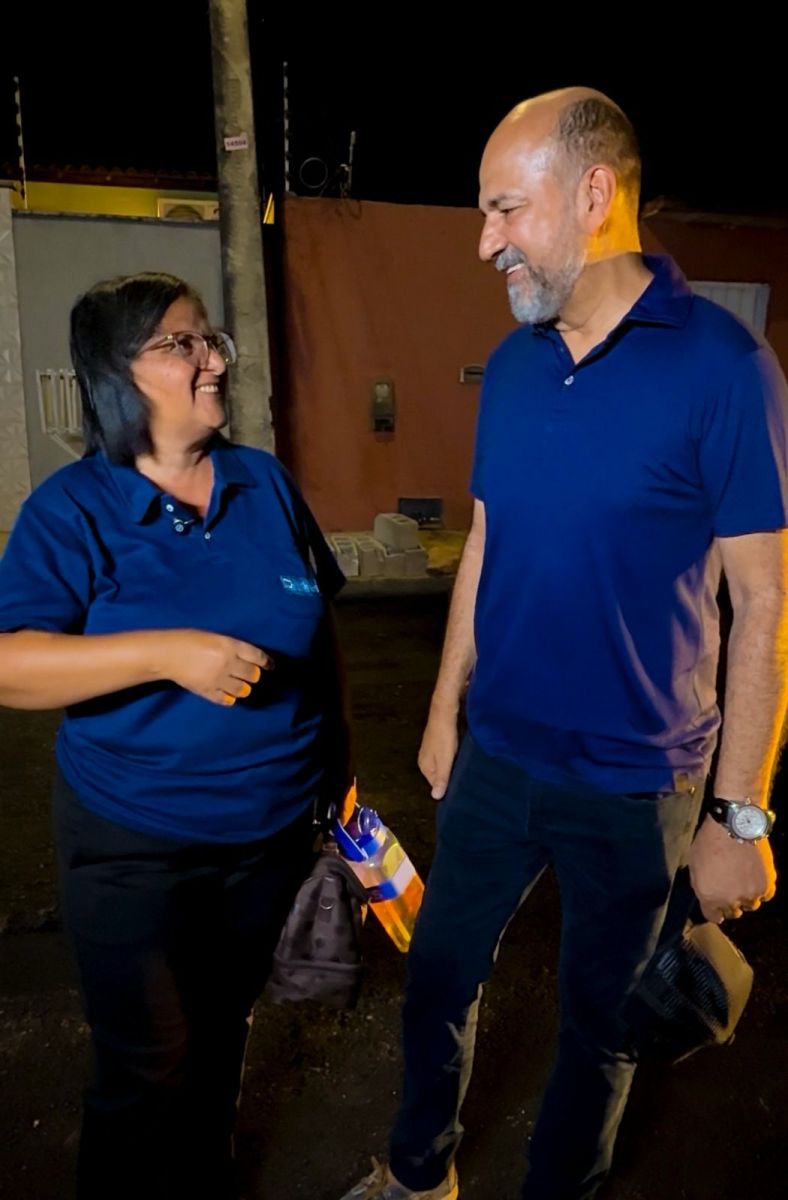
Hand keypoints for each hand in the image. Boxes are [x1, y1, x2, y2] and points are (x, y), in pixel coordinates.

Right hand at [157, 629, 272, 705]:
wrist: (166, 654)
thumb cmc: (188, 640)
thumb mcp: (214, 637)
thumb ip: (232, 647)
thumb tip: (250, 659)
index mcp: (229, 645)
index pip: (257, 656)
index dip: (266, 662)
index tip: (270, 666)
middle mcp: (227, 663)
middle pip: (253, 675)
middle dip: (253, 675)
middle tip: (249, 674)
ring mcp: (218, 679)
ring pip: (243, 690)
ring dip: (243, 688)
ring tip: (237, 684)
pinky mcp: (208, 691)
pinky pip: (227, 700)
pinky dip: (230, 698)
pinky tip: (226, 693)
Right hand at [418, 704, 458, 799]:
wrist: (444, 711)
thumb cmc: (444, 736)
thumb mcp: (444, 760)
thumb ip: (441, 778)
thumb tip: (435, 797)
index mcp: (424, 766)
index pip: (435, 784)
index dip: (448, 785)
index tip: (460, 785)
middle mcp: (425, 759)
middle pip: (439, 774)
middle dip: (450, 775)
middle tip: (465, 776)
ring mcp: (430, 750)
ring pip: (443, 765)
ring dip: (452, 765)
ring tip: (464, 766)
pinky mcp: (438, 742)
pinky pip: (445, 756)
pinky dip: (453, 757)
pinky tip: (460, 754)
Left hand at [689, 813, 776, 922]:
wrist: (733, 826)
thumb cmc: (709, 841)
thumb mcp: (693, 864)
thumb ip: (701, 885)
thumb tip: (707, 894)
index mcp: (708, 896)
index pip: (712, 916)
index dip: (714, 913)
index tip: (717, 911)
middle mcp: (729, 900)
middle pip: (732, 913)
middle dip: (730, 905)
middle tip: (730, 893)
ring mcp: (749, 894)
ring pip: (750, 905)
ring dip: (747, 898)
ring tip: (744, 884)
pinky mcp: (766, 885)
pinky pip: (765, 896)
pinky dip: (761, 890)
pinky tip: (756, 881)